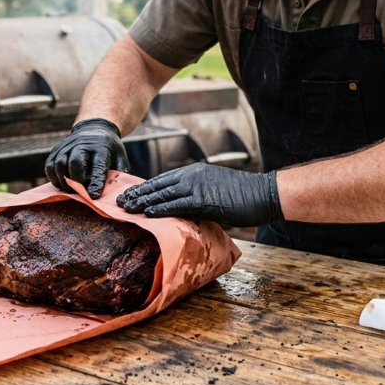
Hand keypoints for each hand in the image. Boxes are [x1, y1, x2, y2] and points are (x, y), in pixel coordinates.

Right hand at [45, 118, 129, 198]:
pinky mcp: (55, 150)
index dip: (95, 182)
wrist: (93, 128)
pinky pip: (50, 167)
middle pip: (75, 163)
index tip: (94, 196)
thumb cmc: (108, 148)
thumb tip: (117, 193)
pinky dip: (54, 179)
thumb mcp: (120, 157)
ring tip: (71, 190)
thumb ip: (119, 174)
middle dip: (77, 181)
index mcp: (101, 146)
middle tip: (81, 192)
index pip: (97, 165)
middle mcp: (81, 143)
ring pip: (59, 165)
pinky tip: (62, 184)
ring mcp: (66, 146)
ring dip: (64, 182)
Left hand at [117, 163, 283, 226]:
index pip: (163, 179)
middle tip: (119, 201)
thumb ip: (197, 196)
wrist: (264, 193)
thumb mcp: (215, 190)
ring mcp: (197, 186)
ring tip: (126, 208)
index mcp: (194, 172)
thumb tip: (185, 208)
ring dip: (142, 202)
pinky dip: (160, 208)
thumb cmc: (243, 195)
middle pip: (158, 185)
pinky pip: (177, 204)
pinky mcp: (203, 199)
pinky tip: (147, 213)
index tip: (130, 193)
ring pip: (163, 194)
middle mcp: (192, 175)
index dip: (145, 187)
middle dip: (137, 193)